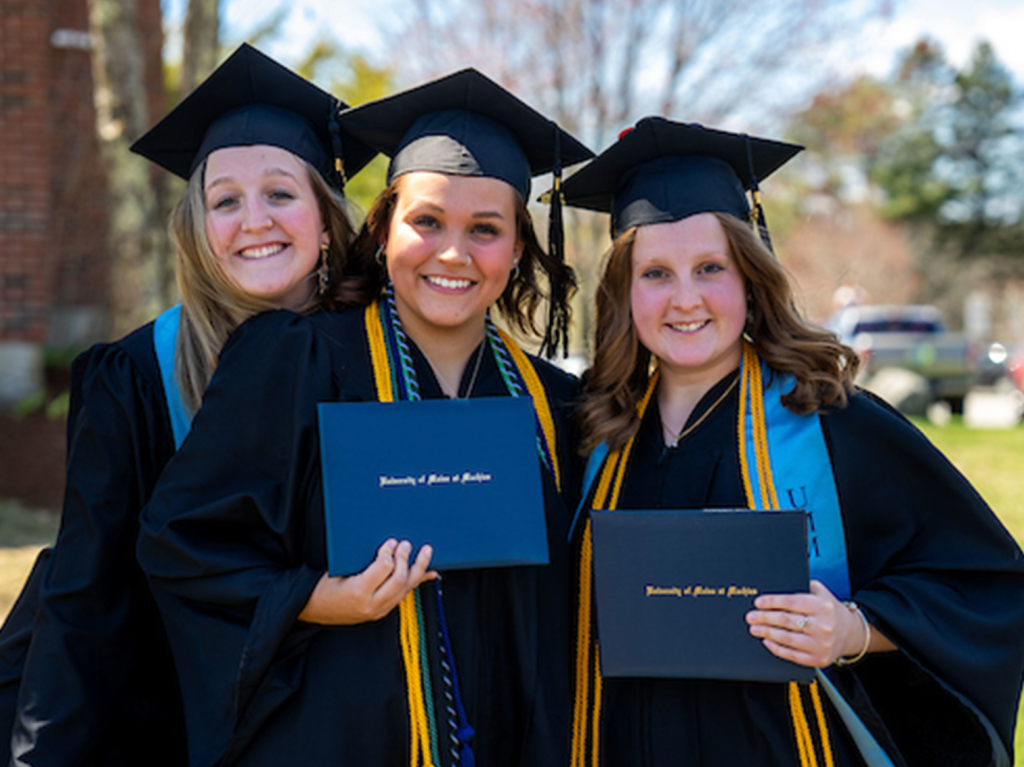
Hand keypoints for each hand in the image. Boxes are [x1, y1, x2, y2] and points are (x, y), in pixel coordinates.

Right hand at [298, 539, 436, 624]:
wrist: (313, 610)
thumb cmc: (322, 586)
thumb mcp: (338, 568)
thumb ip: (361, 559)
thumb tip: (386, 544)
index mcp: (359, 591)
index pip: (384, 569)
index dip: (390, 553)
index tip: (391, 542)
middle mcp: (371, 605)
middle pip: (399, 580)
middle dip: (405, 559)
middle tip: (406, 543)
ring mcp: (378, 611)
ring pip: (405, 589)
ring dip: (417, 568)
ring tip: (426, 552)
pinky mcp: (381, 612)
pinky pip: (403, 595)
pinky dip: (417, 582)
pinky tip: (431, 574)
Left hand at [745, 580, 868, 667]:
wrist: (851, 633)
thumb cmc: (830, 610)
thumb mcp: (821, 593)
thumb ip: (802, 587)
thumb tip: (776, 588)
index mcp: (823, 607)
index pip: (792, 602)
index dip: (773, 602)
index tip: (758, 602)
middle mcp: (824, 626)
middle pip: (787, 621)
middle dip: (765, 618)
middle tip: (751, 616)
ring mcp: (821, 645)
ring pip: (787, 638)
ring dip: (767, 633)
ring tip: (754, 628)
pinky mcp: (818, 659)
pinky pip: (793, 655)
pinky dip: (777, 648)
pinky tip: (767, 641)